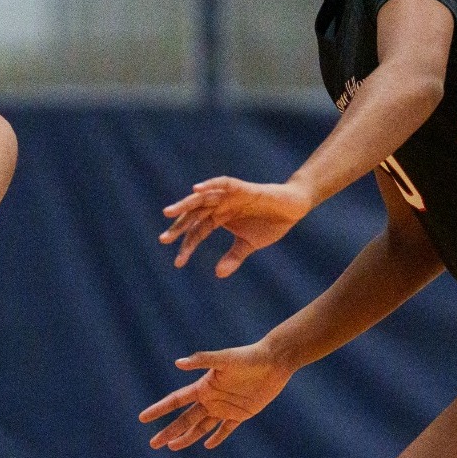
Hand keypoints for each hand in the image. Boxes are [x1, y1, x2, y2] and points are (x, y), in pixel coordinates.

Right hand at [139, 342, 292, 449]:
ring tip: (172, 447)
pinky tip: (208, 445)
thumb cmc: (247, 357)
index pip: (176, 401)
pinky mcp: (241, 414)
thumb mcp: (224, 359)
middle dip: (169, 431)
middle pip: (185, 419)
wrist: (272, 362)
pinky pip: (226, 429)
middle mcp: (210, 399)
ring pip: (201, 427)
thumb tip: (178, 363)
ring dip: (187, 437)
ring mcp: (224, 407)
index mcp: (203, 387)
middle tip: (153, 444)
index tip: (143, 418)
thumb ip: (202, 360)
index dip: (159, 409)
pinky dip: (217, 438)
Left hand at [159, 176, 314, 276]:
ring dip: (185, 204)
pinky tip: (196, 189)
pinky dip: (210, 185)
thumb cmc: (270, 223)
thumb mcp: (249, 245)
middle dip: (178, 227)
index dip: (187, 246)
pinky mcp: (241, 188)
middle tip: (163, 240)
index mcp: (218, 218)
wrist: (293, 207)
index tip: (178, 263)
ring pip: (202, 198)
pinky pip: (222, 183)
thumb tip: (217, 274)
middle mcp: (219, 206)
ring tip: (168, 213)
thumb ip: (233, 257)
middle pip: (193, 215)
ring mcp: (228, 196)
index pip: (197, 232)